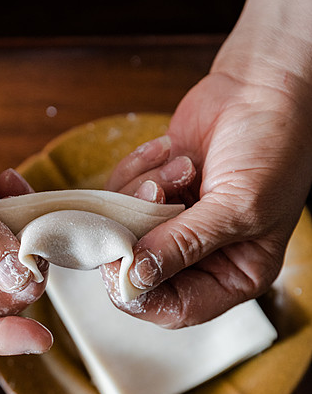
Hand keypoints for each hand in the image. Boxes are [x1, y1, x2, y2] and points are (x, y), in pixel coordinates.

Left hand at [103, 70, 311, 326]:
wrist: (265, 84)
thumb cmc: (273, 146)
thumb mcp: (237, 205)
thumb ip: (184, 244)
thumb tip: (135, 277)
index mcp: (235, 273)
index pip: (175, 309)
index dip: (140, 293)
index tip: (121, 264)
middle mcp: (202, 255)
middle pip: (141, 271)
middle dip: (138, 232)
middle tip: (151, 197)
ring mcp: (176, 223)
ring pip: (125, 230)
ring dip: (142, 193)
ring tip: (181, 166)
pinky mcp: (156, 192)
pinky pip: (121, 196)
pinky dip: (138, 172)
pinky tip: (171, 152)